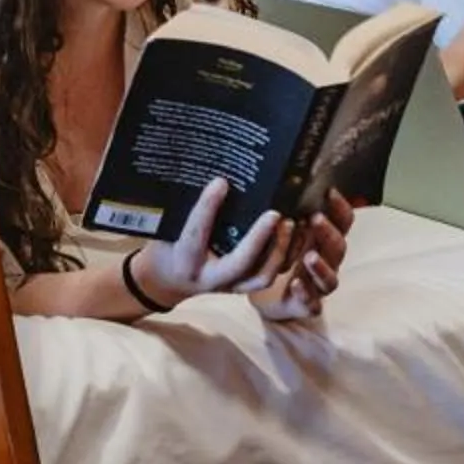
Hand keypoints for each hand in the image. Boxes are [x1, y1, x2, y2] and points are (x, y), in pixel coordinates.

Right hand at [134, 178, 289, 307]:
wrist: (166, 282)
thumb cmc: (166, 247)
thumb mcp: (169, 228)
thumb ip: (187, 209)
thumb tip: (214, 177)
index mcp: (185, 260)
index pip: (196, 234)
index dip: (208, 208)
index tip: (220, 181)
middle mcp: (209, 278)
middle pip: (238, 263)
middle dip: (258, 239)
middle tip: (274, 213)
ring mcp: (229, 286)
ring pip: (261, 276)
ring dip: (279, 251)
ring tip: (290, 223)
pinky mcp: (243, 286)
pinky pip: (270, 275)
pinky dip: (286, 256)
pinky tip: (297, 234)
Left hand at [253, 191, 354, 321]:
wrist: (266, 297)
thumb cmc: (277, 256)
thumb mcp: (281, 229)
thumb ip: (286, 208)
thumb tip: (282, 175)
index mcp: (323, 240)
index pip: (342, 222)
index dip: (341, 208)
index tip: (329, 191)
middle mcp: (326, 262)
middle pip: (338, 248)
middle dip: (328, 233)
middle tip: (314, 218)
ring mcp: (317, 285)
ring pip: (330, 279)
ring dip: (322, 266)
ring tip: (309, 256)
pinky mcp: (305, 305)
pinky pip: (312, 304)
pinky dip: (305, 294)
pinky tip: (296, 284)